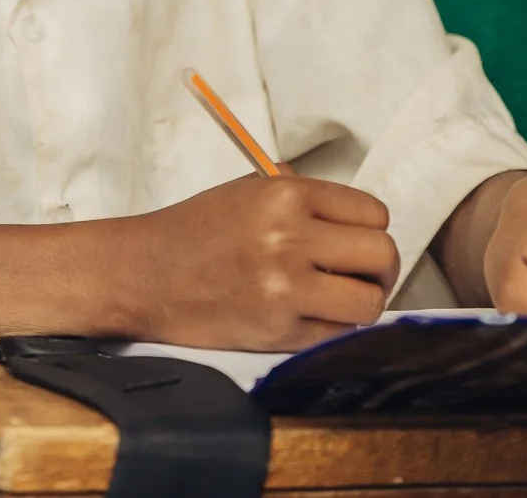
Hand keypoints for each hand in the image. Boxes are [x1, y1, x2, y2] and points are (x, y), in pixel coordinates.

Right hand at [114, 175, 399, 351]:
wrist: (145, 275)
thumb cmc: (195, 230)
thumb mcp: (248, 191)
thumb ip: (301, 195)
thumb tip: (352, 218)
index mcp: (286, 195)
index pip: (372, 213)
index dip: (371, 229)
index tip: (359, 241)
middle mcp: (290, 239)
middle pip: (381, 255)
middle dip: (379, 267)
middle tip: (363, 274)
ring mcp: (286, 289)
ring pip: (370, 301)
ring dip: (363, 302)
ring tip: (343, 299)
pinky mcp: (278, 331)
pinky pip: (338, 335)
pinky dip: (335, 329)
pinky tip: (315, 317)